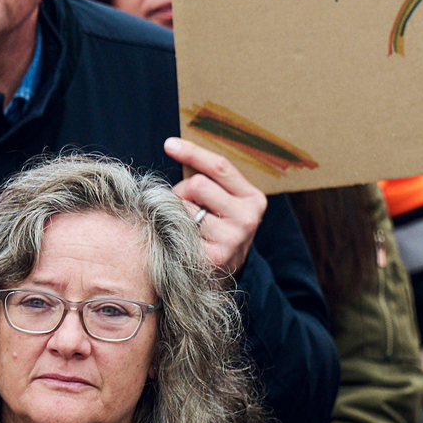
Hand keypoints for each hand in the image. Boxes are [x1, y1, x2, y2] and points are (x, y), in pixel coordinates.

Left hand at [167, 138, 265, 278]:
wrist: (222, 278)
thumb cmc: (215, 230)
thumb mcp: (223, 203)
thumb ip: (209, 179)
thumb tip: (176, 146)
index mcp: (253, 198)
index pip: (219, 166)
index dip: (192, 152)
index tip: (169, 144)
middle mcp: (248, 217)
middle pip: (198, 184)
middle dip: (183, 192)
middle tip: (187, 208)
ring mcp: (232, 238)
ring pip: (185, 208)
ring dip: (177, 215)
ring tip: (186, 227)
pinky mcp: (213, 257)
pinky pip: (178, 230)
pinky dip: (173, 232)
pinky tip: (183, 241)